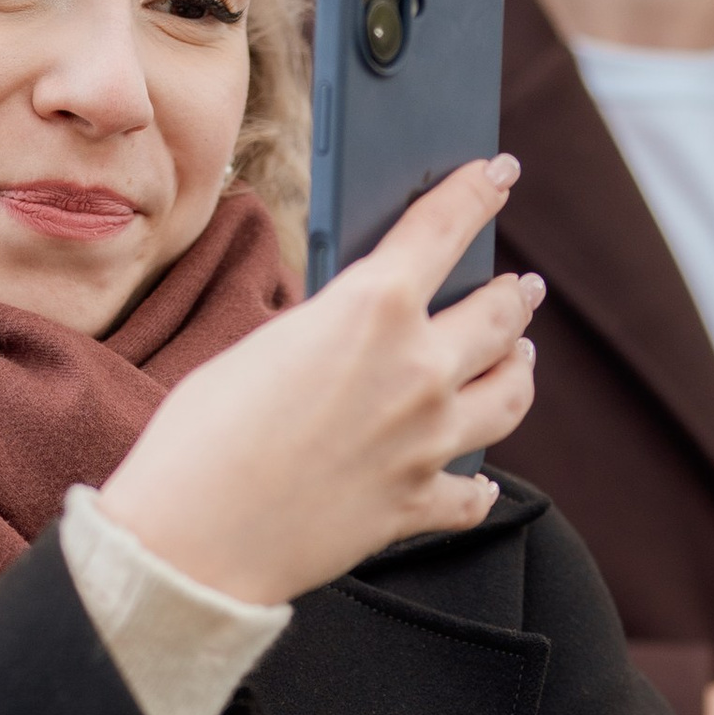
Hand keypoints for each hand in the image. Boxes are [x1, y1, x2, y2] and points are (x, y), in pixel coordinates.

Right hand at [101, 157, 538, 604]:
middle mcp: (419, 370)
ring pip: (509, 395)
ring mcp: (428, 443)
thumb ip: (329, 327)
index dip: (480, 191)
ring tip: (521, 358)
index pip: (446, 227)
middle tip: (522, 286)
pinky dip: (479, 485)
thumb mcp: (264, 344)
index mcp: (373, 309)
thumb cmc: (201, 435)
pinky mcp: (416, 506)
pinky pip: (472, 494)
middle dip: (515, 294)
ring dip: (520, 369)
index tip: (501, 173)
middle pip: (499, 315)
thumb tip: (361, 330)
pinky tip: (482, 481)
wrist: (192, 540)